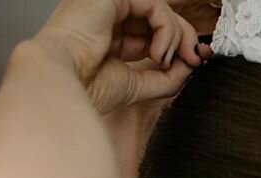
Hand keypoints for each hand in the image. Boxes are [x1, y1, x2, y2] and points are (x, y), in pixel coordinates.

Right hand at [33, 0, 211, 114]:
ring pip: (160, 10)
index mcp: (110, 37)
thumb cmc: (88, 87)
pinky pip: (156, 5)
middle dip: (184, 38)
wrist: (66, 81)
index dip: (177, 45)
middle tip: (195, 59)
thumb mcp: (138, 85)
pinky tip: (158, 52)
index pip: (152, 33)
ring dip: (175, 38)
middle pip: (160, 18)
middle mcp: (108, 16)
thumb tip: (189, 66)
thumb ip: (166, 77)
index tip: (195, 63)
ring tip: (165, 61)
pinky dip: (166, 30)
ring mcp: (109, 3)